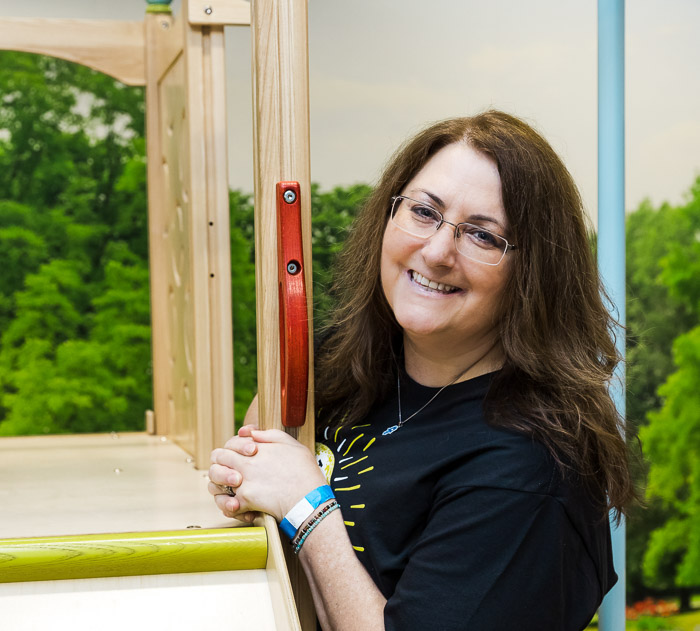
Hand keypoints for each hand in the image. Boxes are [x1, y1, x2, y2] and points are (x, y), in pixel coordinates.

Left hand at [210, 428, 326, 522]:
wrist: (309, 498)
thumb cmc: (304, 471)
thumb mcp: (291, 444)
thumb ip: (269, 434)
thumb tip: (250, 432)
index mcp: (257, 448)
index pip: (231, 443)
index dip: (232, 448)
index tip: (239, 456)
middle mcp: (247, 463)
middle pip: (218, 459)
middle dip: (220, 464)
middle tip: (229, 472)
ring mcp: (244, 482)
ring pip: (217, 482)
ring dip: (221, 485)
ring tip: (231, 489)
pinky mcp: (245, 500)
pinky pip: (227, 503)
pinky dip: (231, 506)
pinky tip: (239, 506)